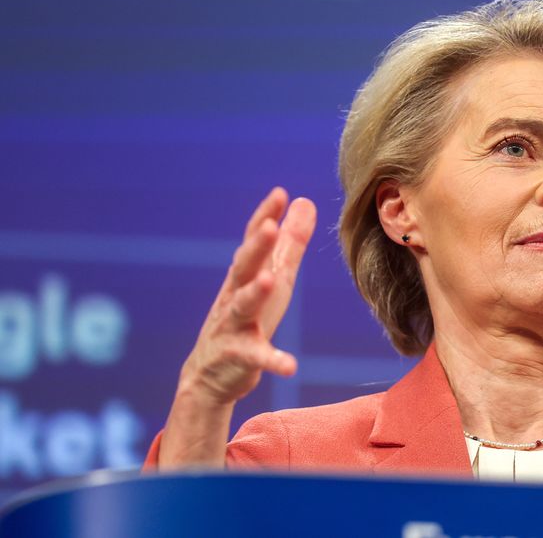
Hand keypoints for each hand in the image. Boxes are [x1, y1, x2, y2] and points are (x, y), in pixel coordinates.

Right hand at [160, 188, 314, 466]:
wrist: (210, 374)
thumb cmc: (248, 318)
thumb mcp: (274, 279)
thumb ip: (290, 243)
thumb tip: (305, 202)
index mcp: (245, 276)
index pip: (251, 242)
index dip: (263, 218)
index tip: (279, 194)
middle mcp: (234, 296)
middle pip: (243, 267)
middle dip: (255, 247)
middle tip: (269, 226)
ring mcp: (233, 326)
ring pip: (241, 307)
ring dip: (254, 293)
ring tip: (270, 280)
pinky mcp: (238, 357)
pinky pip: (256, 358)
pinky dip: (273, 360)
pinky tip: (290, 366)